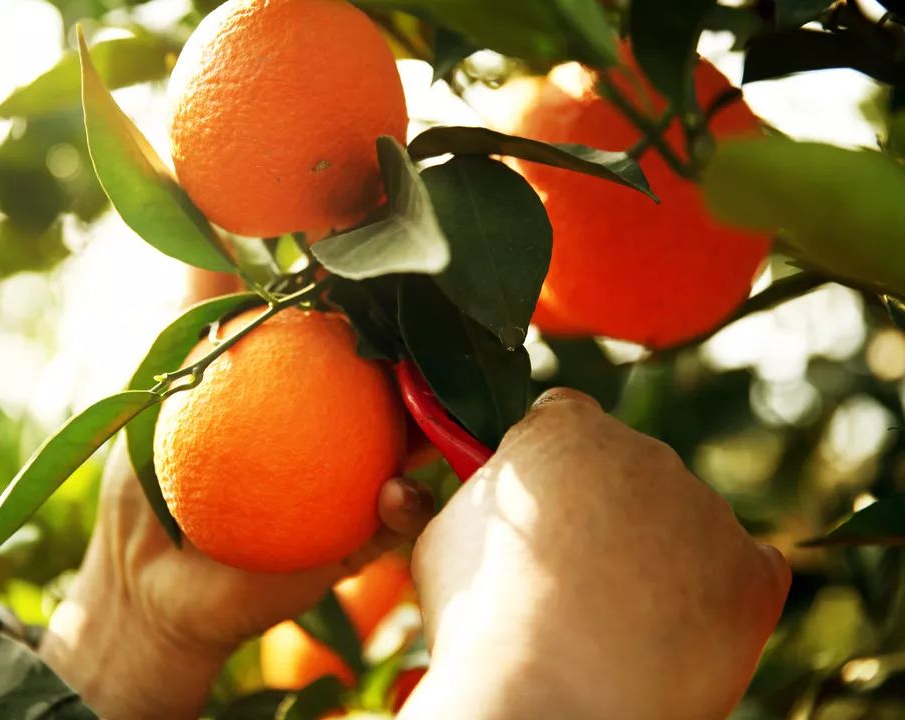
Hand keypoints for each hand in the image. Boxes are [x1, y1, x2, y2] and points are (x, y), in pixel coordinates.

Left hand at [38, 268, 432, 718]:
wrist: (146, 578)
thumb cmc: (150, 473)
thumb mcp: (166, 370)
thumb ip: (198, 295)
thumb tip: (203, 195)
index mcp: (309, 383)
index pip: (359, 328)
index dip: (386, 293)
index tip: (398, 250)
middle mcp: (345, 426)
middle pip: (406, 377)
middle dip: (436, 347)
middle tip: (440, 314)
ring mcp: (360, 482)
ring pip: (423, 442)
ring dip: (443, 421)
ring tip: (439, 397)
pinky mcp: (362, 540)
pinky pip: (400, 519)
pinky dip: (407, 503)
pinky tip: (398, 488)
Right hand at [401, 389, 789, 719]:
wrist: (546, 704)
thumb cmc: (480, 621)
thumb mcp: (441, 541)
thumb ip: (455, 496)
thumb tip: (421, 487)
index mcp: (564, 427)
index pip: (562, 419)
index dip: (545, 467)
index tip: (536, 513)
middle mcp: (645, 449)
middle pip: (625, 468)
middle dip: (603, 509)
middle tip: (570, 577)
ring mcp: (705, 509)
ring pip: (682, 518)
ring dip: (657, 551)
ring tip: (613, 620)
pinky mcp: (753, 572)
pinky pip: (741, 568)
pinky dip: (715, 594)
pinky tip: (671, 630)